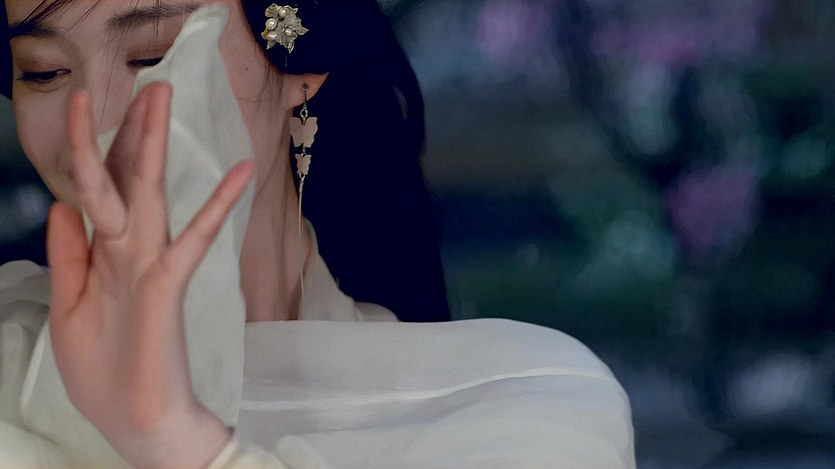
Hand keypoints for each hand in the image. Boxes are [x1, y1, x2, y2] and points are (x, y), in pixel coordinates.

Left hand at [47, 83, 252, 468]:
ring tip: (161, 97)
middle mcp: (126, 250)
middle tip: (148, 85)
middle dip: (130, 130)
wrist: (135, 419)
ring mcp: (148, 262)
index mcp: (99, 256)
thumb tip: (60, 207)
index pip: (96, 192)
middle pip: (125, 178)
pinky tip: (241, 171)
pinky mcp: (168, 281)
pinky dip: (216, 205)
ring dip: (153, 144)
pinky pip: (194, 237)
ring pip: (148, 191)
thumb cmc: (102, 371)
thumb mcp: (66, 309)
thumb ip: (67, 257)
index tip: (84, 107)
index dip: (89, 149)